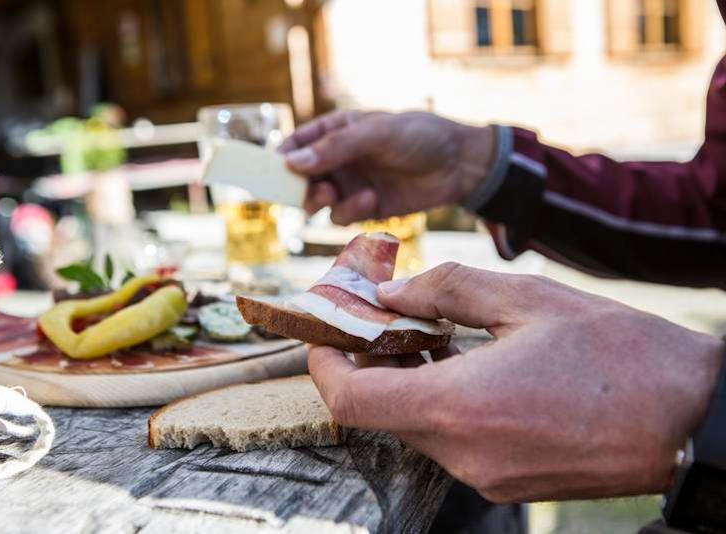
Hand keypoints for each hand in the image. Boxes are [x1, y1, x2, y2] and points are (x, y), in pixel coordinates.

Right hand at [280, 111, 494, 224]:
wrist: (458, 165)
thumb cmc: (418, 136)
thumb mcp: (375, 134)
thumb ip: (334, 149)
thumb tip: (290, 162)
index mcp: (335, 131)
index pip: (296, 143)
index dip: (280, 156)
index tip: (269, 169)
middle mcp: (337, 159)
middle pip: (299, 178)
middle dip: (298, 186)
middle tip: (308, 189)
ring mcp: (349, 184)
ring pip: (315, 200)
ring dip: (320, 200)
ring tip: (332, 195)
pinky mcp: (364, 207)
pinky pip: (340, 216)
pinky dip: (349, 211)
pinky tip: (371, 199)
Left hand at [308, 263, 723, 501]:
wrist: (691, 419)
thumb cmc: (618, 354)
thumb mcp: (526, 300)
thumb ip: (445, 290)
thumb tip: (391, 293)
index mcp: (458, 408)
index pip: (351, 399)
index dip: (324, 363)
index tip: (324, 331)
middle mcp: (462, 454)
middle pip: (380, 408)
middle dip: (368, 361)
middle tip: (379, 314)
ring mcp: (483, 475)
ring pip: (414, 422)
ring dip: (406, 378)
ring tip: (425, 330)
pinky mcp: (504, 480)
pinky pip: (448, 438)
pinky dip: (438, 399)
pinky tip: (461, 361)